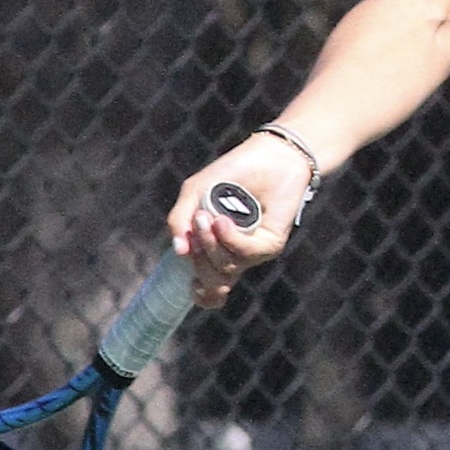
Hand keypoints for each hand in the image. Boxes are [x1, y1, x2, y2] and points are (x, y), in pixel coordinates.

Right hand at [166, 134, 313, 307]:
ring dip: (211, 244)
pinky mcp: (271, 244)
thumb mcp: (195, 192)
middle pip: (213, 281)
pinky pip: (245, 253)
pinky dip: (230, 238)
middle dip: (198, 259)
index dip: (202, 295)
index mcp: (217, 250)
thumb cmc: (231, 173)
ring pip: (226, 268)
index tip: (192, 286)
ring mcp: (254, 252)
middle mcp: (236, 256)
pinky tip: (222, 220)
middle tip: (196, 222)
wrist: (269, 155)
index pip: (212, 290)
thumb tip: (179, 251)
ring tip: (207, 216)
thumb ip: (180, 221)